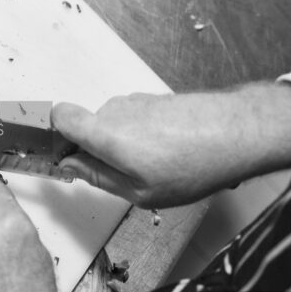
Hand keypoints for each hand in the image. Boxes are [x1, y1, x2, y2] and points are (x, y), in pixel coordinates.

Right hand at [52, 84, 290, 208]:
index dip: (51, 136)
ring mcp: (136, 102)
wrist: (239, 132)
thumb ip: (99, 177)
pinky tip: (170, 155)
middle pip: (86, 128)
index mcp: (105, 133)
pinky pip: (133, 121)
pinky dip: (142, 138)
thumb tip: (71, 166)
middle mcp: (114, 110)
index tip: (60, 156)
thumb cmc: (193, 166)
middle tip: (121, 177)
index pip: (58, 118)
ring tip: (156, 168)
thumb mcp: (141, 191)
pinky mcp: (154, 100)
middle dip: (94, 151)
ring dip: (122, 146)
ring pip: (111, 126)